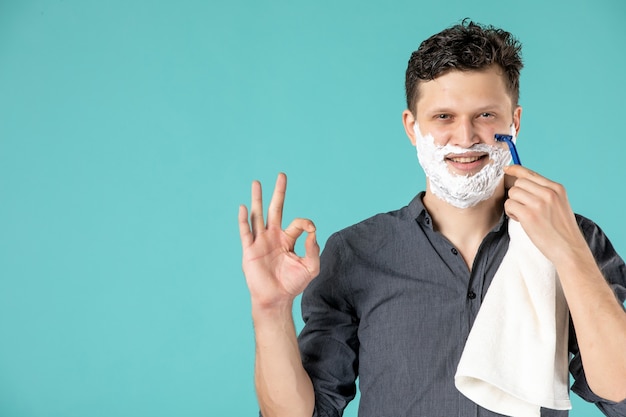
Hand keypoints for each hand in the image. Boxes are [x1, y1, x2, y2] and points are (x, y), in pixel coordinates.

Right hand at [238, 173, 319, 309]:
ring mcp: (261, 241)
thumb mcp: (310, 267)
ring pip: (258, 215)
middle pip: (276, 209)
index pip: (298, 223)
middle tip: (282, 175)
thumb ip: (313, 249)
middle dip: (279, 193)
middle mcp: (274, 236)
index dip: (306, 224)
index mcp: (288, 239)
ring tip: (256, 183)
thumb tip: (312, 232)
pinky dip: (244, 219)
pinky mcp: (250, 250)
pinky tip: (244, 207)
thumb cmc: (293, 284)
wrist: (276, 299)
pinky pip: (246, 232)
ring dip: (258, 199)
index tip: (311, 230)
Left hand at [503, 165, 587, 264]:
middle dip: (516, 194)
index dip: (516, 170)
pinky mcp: (529, 214)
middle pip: (519, 182)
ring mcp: (538, 203)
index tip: (507, 168)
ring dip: (513, 204)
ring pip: (513, 193)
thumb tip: (522, 183)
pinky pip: (509, 204)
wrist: (569, 248)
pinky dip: (511, 213)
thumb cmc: (562, 229)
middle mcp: (548, 192)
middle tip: (523, 207)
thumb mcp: (559, 204)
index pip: (530, 173)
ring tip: (523, 215)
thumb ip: (545, 192)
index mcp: (557, 188)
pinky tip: (520, 220)